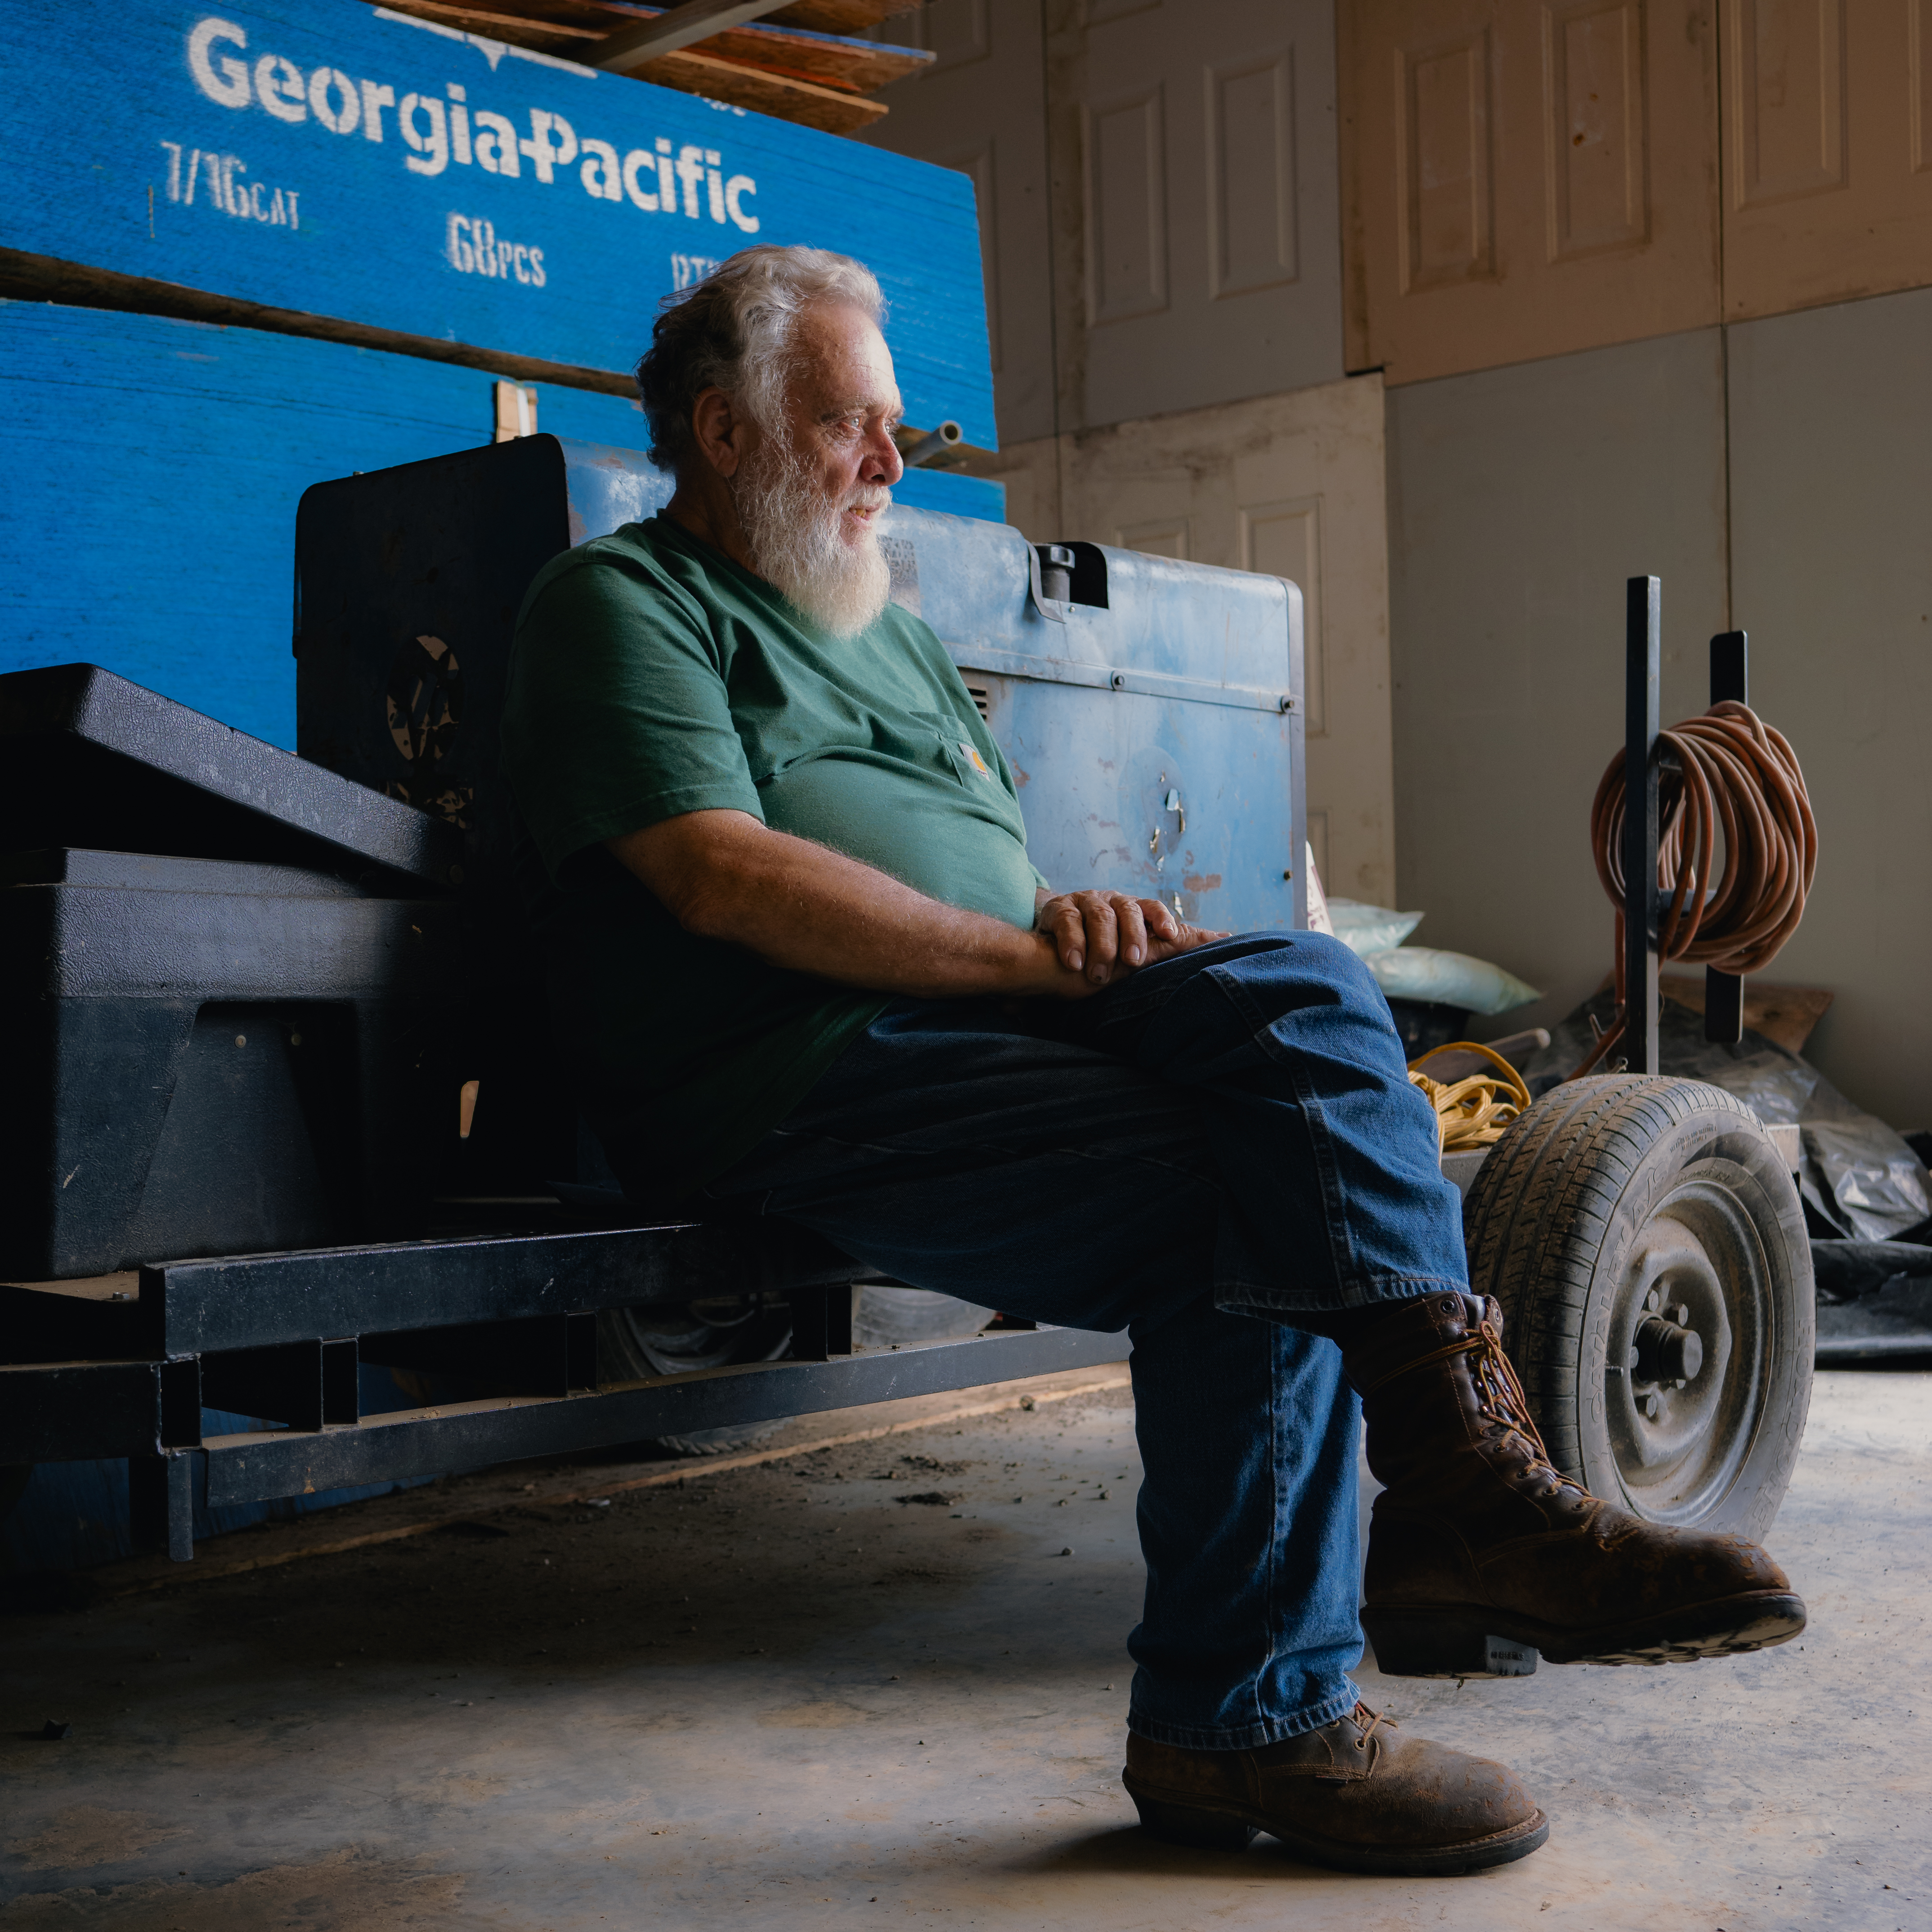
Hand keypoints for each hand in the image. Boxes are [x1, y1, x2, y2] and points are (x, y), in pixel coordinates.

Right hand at [1033, 889, 1227, 988]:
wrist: (1053, 946)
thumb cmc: (1103, 948)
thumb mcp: (1138, 947)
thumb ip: (1173, 942)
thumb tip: (1224, 938)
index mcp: (1132, 908)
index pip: (1152, 907)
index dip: (1162, 918)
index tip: (1170, 933)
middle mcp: (1110, 901)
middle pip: (1127, 910)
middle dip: (1132, 935)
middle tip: (1133, 962)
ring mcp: (1083, 903)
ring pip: (1098, 916)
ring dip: (1101, 946)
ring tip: (1099, 975)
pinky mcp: (1057, 911)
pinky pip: (1066, 923)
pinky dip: (1071, 943)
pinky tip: (1074, 964)